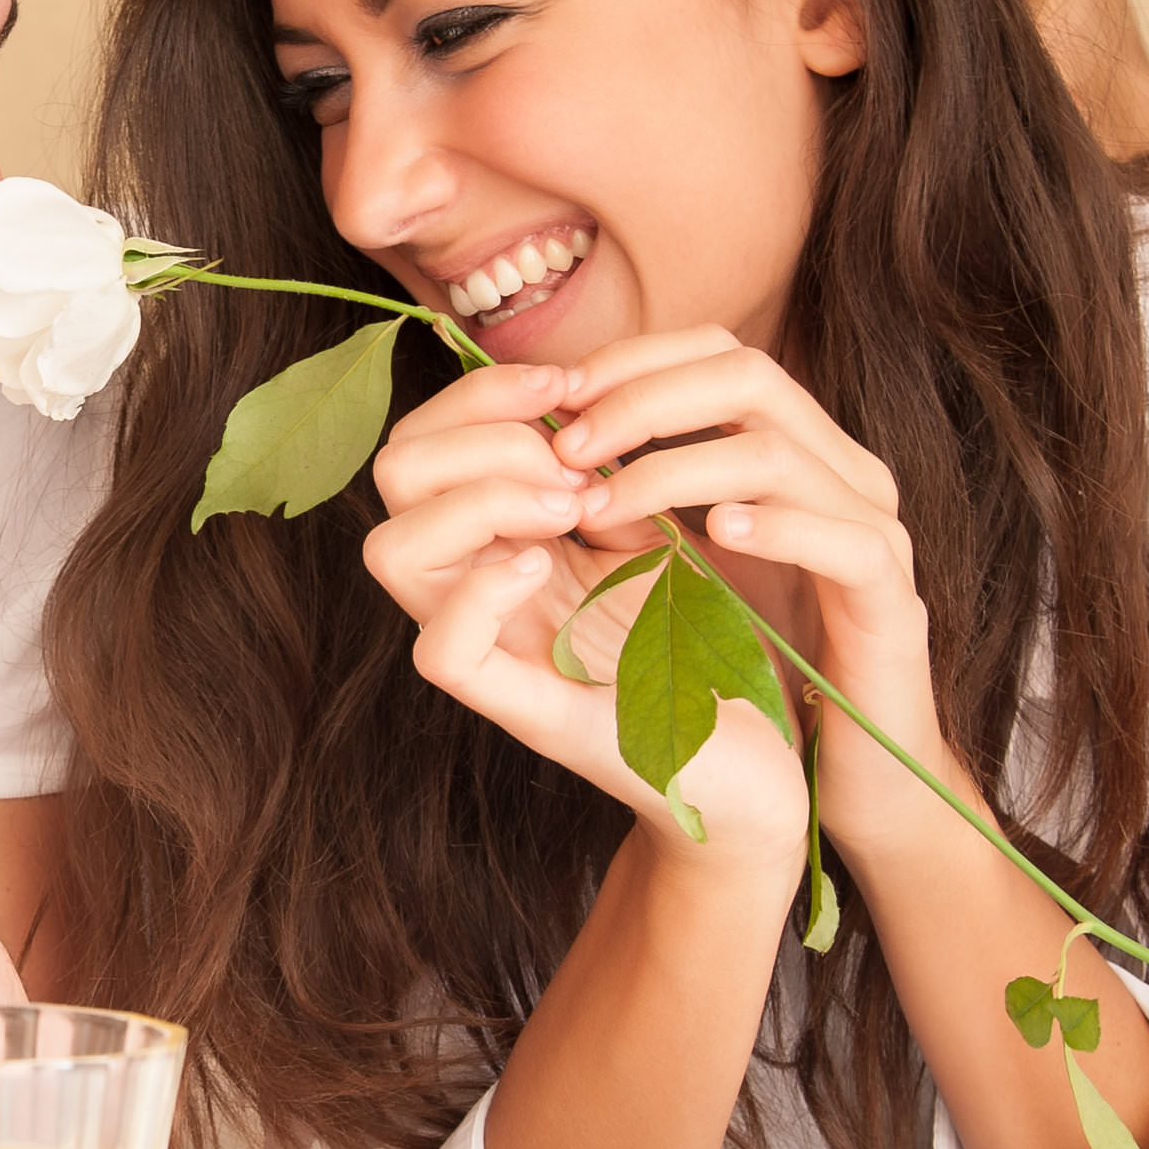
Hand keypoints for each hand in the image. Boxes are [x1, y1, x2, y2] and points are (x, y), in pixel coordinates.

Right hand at [364, 361, 805, 863]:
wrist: (756, 763)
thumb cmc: (709, 645)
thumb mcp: (650, 529)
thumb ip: (600, 467)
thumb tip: (574, 384)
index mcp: (498, 540)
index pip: (424, 437)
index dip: (480, 391)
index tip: (566, 387)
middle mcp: (476, 589)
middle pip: (392, 473)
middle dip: (481, 433)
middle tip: (574, 464)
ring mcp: (493, 650)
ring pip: (392, 551)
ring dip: (481, 498)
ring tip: (570, 510)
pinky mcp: (527, 712)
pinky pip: (442, 653)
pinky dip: (481, 592)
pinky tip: (548, 566)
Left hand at [549, 329, 958, 861]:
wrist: (840, 773)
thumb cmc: (756, 667)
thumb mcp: (690, 569)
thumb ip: (646, 503)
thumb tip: (553, 449)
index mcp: (798, 453)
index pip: (720, 354)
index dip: (634, 360)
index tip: (555, 397)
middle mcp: (843, 474)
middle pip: (749, 376)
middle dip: (644, 398)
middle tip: (567, 445)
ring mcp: (874, 532)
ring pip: (778, 454)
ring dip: (675, 467)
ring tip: (600, 503)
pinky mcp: (891, 603)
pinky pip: (842, 542)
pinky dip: (773, 528)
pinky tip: (711, 534)